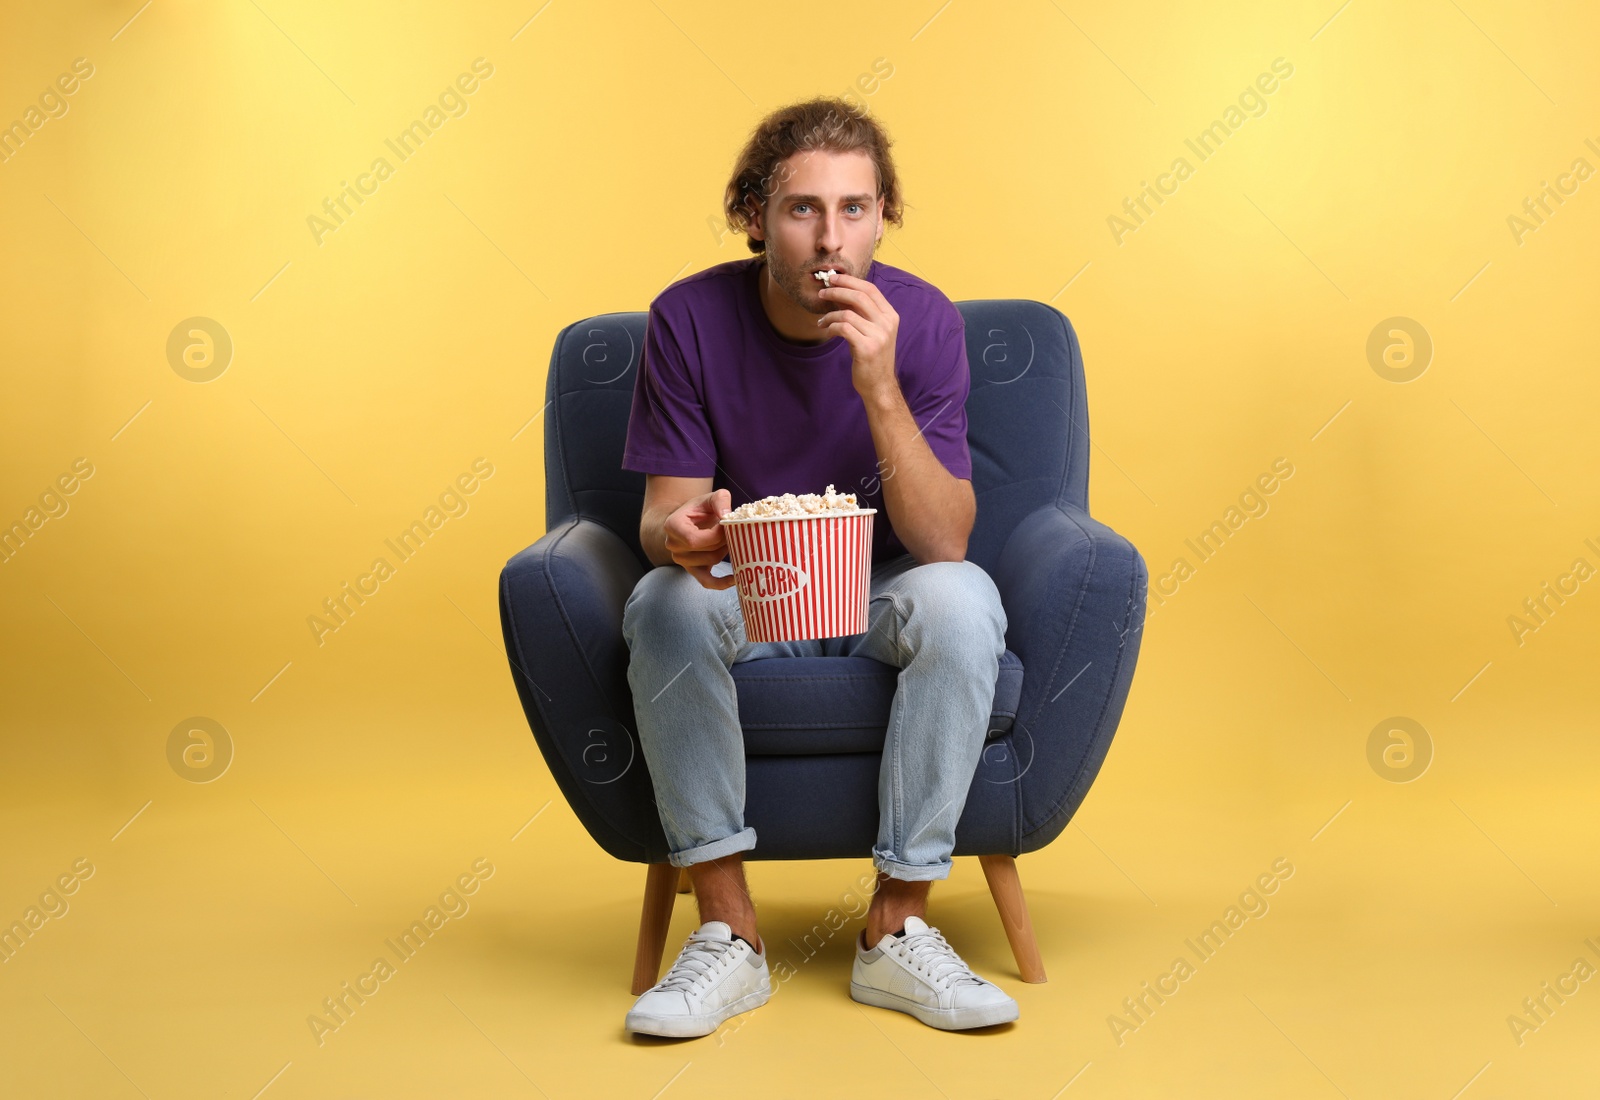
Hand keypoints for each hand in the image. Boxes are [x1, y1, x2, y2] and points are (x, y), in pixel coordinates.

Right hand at [663, 488, 737, 589]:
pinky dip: (722, 583)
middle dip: (724, 541)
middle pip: (706, 551)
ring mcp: (682, 560)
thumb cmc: (700, 509)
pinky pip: (707, 582)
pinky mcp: (693, 570)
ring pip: (712, 561)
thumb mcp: (709, 498)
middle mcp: (673, 546)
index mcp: (672, 526)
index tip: (726, 523)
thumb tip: (726, 516)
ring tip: (728, 538)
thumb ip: (720, 499)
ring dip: (725, 550)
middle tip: (732, 530)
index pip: (694, 540)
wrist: (690, 520)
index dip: (715, 535)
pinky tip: (735, 579)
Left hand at [816, 272, 898, 398]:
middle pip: (859, 296)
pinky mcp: (867, 349)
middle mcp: (887, 324)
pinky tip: (827, 331)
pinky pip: (843, 329)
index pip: (871, 289)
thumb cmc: (872, 358)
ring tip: (822, 321)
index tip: (833, 279)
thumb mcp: (872, 331)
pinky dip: (831, 327)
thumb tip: (839, 293)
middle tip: (822, 293)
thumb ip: (861, 313)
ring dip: (830, 315)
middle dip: (837, 291)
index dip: (850, 281)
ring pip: (848, 314)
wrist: (879, 385)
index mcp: (890, 316)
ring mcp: (879, 336)